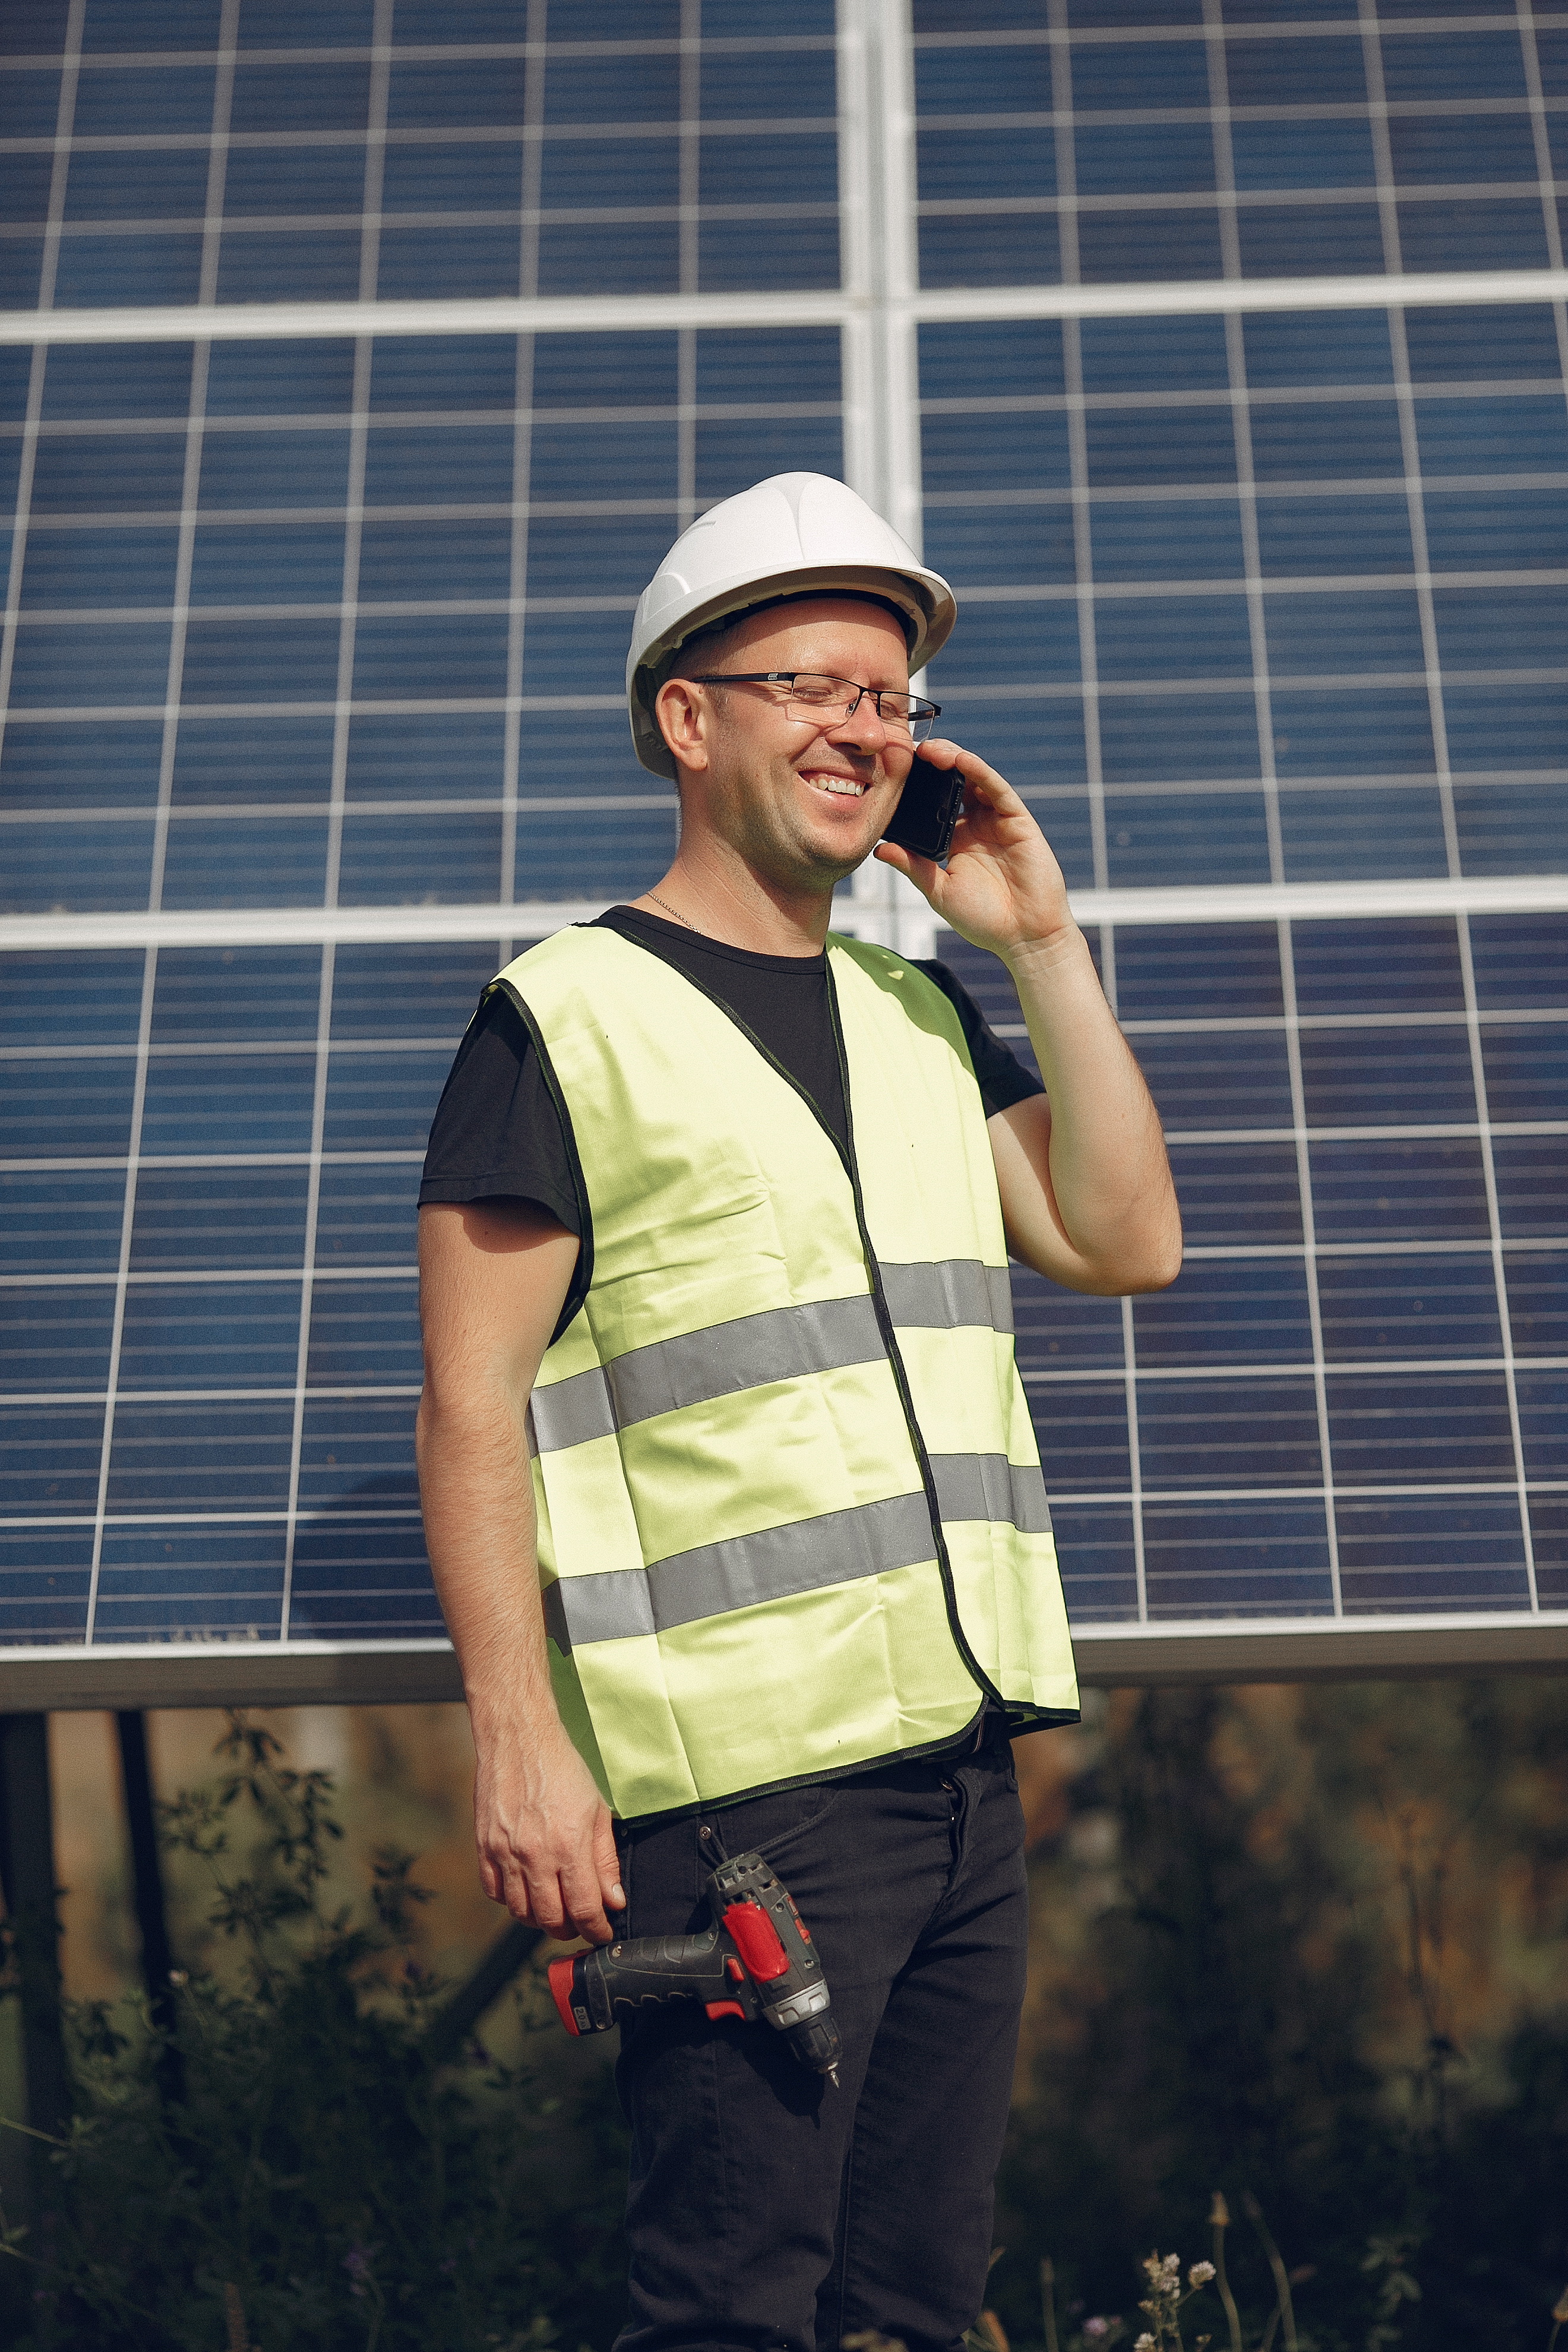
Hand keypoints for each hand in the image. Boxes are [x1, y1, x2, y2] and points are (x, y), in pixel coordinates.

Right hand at [472, 1716, 624, 1944]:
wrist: (519, 1739)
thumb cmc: (563, 1770)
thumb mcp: (597, 1810)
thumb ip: (605, 1859)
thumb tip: (613, 1900)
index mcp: (569, 1845)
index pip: (584, 1909)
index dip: (596, 1930)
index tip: (602, 1932)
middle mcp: (535, 1855)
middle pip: (551, 1919)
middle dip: (570, 1929)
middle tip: (580, 1922)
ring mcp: (505, 1853)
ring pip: (521, 1912)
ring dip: (540, 1919)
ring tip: (554, 1908)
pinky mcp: (484, 1847)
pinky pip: (495, 1892)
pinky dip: (511, 1900)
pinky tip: (526, 1889)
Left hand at [873, 740, 1075, 965]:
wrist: (1024, 937)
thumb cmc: (983, 919)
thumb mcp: (939, 891)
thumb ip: (913, 866)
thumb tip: (878, 849)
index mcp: (955, 839)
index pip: (932, 803)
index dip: (916, 786)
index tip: (893, 771)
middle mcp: (976, 824)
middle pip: (952, 783)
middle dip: (932, 765)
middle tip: (909, 752)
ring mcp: (997, 820)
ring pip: (974, 779)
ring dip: (953, 760)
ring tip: (930, 751)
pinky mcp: (1018, 820)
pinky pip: (997, 790)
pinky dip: (980, 772)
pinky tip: (962, 760)